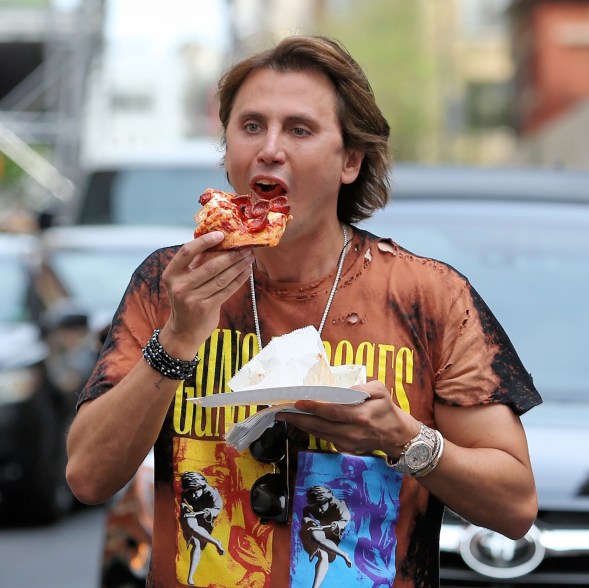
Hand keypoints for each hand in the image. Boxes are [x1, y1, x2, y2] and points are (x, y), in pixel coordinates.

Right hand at [160, 232, 253, 356]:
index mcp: (172, 274)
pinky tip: (247, 271)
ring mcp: (193, 299)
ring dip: (238, 266)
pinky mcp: (206, 308)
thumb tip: (216, 241)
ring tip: (249, 257)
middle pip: (210, 266)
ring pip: (221, 278)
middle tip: (245, 246)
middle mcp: (180, 286)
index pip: (187, 252)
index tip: (221, 235)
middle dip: (231, 255)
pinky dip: (239, 279)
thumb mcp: (183, 281)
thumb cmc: (186, 300)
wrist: (184, 331)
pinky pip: (227, 290)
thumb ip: (195, 263)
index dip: (204, 242)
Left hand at [277, 380, 419, 455]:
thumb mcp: (380, 390)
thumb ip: (363, 387)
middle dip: (298, 419)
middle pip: (319, 426)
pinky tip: (302, 422)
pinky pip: (324, 438)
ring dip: (301, 425)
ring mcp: (347, 442)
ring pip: (319, 434)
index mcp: (361, 416)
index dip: (314, 407)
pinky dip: (312, 430)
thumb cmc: (387, 409)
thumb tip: (343, 390)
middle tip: (281, 412)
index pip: (332, 412)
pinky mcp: (345, 448)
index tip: (298, 402)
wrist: (397, 436)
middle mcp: (352, 432)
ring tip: (286, 416)